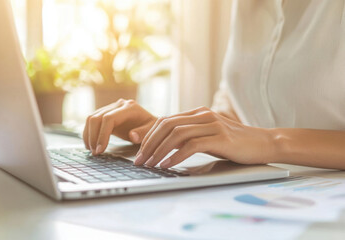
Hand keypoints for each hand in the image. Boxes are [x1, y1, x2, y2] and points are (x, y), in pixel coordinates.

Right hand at [83, 99, 156, 154]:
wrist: (150, 122)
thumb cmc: (152, 128)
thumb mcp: (152, 132)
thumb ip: (143, 133)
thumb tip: (132, 136)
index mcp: (129, 108)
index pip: (109, 118)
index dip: (102, 134)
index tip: (100, 150)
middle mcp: (119, 105)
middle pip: (97, 117)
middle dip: (93, 136)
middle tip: (95, 153)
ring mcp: (111, 108)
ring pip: (91, 118)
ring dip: (88, 135)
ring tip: (92, 151)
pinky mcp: (106, 113)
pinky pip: (92, 121)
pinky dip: (89, 133)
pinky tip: (91, 145)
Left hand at [134, 106, 275, 167]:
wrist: (263, 143)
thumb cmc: (233, 143)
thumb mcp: (207, 136)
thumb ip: (188, 137)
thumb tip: (163, 147)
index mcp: (197, 113)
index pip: (164, 121)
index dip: (148, 136)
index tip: (138, 152)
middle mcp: (202, 115)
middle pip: (166, 125)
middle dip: (149, 144)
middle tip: (140, 161)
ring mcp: (212, 124)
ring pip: (176, 134)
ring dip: (159, 151)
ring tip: (150, 165)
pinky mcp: (221, 137)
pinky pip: (192, 145)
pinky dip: (177, 155)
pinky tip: (168, 165)